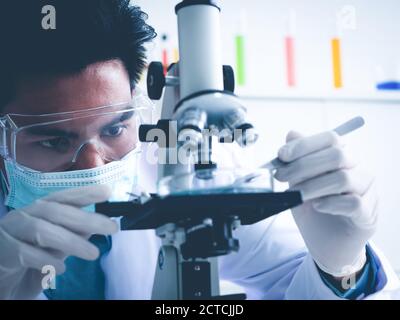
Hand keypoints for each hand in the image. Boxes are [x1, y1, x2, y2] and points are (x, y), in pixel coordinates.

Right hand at [0, 185, 117, 299]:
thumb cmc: (27, 264)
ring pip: (41, 229)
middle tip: (112, 228)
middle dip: (86, 219)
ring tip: (93, 253)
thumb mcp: (54, 251)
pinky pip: (23, 252)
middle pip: (55, 210)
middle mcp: (23, 215)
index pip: (62, 197)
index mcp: (38, 211)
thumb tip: (94, 227)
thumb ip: (70, 237)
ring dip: (71, 241)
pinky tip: (60, 268)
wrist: (1, 284)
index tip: (107, 191)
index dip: (84, 192)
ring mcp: (8, 231)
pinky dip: (45, 259)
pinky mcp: (0, 250)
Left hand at [275, 130, 377, 276]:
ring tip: (295, 195)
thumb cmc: (314, 211)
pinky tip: (317, 207)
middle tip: (280, 177)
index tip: (281, 155)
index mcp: (342, 159)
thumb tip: (292, 134)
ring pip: (343, 178)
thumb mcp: (299, 183)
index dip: (304, 144)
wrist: (325, 244)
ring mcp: (367, 192)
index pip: (330, 139)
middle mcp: (358, 170)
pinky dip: (331, 203)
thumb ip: (297, 160)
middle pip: (337, 155)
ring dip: (312, 186)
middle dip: (303, 165)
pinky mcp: (368, 214)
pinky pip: (354, 202)